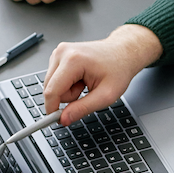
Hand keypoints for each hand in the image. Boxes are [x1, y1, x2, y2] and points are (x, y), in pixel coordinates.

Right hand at [43, 24, 161, 124]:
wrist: (123, 53)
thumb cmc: (119, 69)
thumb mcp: (106, 95)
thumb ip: (83, 109)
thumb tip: (64, 119)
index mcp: (73, 60)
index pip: (51, 91)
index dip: (52, 109)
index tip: (56, 120)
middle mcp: (62, 52)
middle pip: (50, 88)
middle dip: (66, 97)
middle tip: (85, 92)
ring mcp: (59, 52)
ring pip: (51, 85)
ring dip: (68, 90)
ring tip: (85, 83)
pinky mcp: (59, 55)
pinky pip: (55, 79)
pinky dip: (68, 83)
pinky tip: (81, 78)